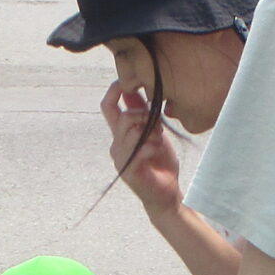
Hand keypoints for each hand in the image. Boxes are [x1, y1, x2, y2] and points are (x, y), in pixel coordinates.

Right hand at [103, 78, 182, 214]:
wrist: (166, 192)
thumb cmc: (160, 162)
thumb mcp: (155, 132)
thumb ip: (145, 113)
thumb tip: (138, 89)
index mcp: (120, 133)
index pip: (107, 107)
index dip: (113, 91)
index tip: (125, 82)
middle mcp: (116, 145)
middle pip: (123, 117)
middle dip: (144, 116)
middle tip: (159, 128)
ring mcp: (120, 158)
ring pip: (132, 131)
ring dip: (151, 133)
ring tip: (159, 141)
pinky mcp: (128, 171)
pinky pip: (139, 149)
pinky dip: (152, 146)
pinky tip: (157, 151)